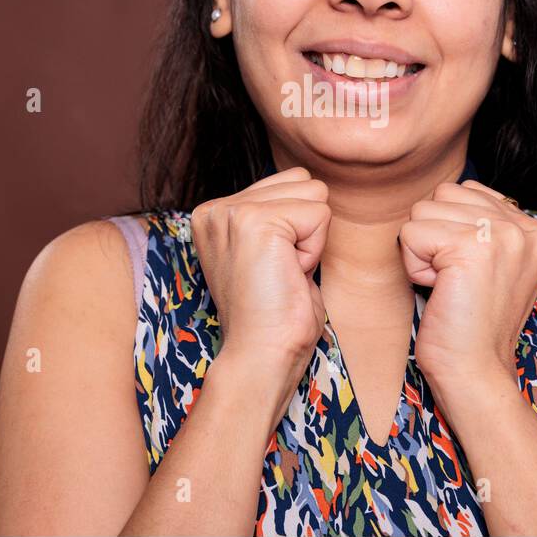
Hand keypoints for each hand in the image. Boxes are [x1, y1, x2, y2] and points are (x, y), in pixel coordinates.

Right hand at [190, 166, 330, 374]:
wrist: (262, 356)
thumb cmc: (276, 316)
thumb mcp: (274, 254)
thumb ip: (281, 217)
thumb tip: (314, 186)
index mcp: (216, 214)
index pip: (289, 182)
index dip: (298, 229)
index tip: (273, 269)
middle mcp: (216, 208)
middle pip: (303, 181)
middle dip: (307, 230)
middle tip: (281, 272)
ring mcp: (230, 211)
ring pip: (314, 193)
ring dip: (311, 238)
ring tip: (283, 273)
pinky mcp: (253, 221)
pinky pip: (319, 214)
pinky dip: (315, 249)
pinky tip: (288, 275)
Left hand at [400, 179, 536, 388]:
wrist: (476, 371)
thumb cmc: (473, 324)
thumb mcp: (493, 265)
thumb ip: (482, 225)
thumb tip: (445, 195)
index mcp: (536, 229)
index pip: (466, 191)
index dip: (450, 233)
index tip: (470, 274)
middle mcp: (526, 226)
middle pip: (443, 195)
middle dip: (434, 238)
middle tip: (456, 282)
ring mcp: (503, 234)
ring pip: (424, 210)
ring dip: (423, 251)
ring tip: (449, 285)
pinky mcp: (472, 247)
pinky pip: (411, 233)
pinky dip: (414, 266)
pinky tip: (440, 290)